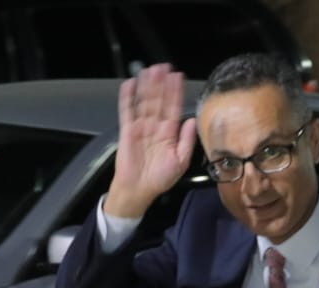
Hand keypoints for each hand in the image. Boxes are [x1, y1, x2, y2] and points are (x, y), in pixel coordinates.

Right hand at [106, 64, 196, 218]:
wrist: (139, 190)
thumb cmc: (160, 178)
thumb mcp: (180, 161)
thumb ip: (186, 140)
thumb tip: (191, 120)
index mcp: (169, 133)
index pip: (173, 108)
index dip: (175, 92)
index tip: (178, 77)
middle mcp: (156, 127)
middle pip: (159, 101)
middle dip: (161, 84)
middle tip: (163, 66)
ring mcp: (141, 127)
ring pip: (144, 102)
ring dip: (147, 86)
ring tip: (149, 70)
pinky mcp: (127, 130)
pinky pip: (127, 111)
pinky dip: (127, 98)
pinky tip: (130, 84)